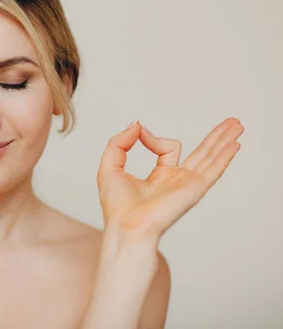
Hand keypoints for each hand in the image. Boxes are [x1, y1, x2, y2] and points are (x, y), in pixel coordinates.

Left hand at [96, 117, 243, 242]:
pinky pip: (212, 168)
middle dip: (215, 137)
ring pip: (210, 156)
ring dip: (223, 140)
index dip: (151, 137)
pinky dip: (224, 156)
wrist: (127, 226)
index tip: (139, 133)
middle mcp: (176, 180)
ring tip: (238, 124)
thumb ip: (119, 142)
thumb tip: (137, 124)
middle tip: (230, 121)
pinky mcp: (194, 189)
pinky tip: (235, 145)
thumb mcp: (110, 165)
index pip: (166, 147)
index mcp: (159, 176)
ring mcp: (187, 184)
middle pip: (201, 152)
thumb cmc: (116, 205)